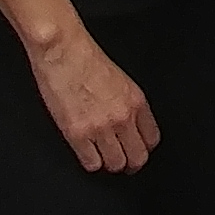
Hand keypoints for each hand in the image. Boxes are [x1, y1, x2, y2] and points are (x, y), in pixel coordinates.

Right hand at [27, 31, 158, 173]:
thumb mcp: (121, 80)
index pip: (152, 139)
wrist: (62, 50)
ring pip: (115, 164)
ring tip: (104, 157)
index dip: (143, 147)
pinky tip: (87, 153)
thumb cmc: (85, 58)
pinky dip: (91, 162)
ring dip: (110, 163)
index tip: (137, 149)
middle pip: (138, 157)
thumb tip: (130, 125)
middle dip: (131, 162)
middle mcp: (122, 117)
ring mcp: (100, 127)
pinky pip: (92, 163)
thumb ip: (128, 104)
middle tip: (124, 162)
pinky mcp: (77, 134)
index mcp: (136, 101)